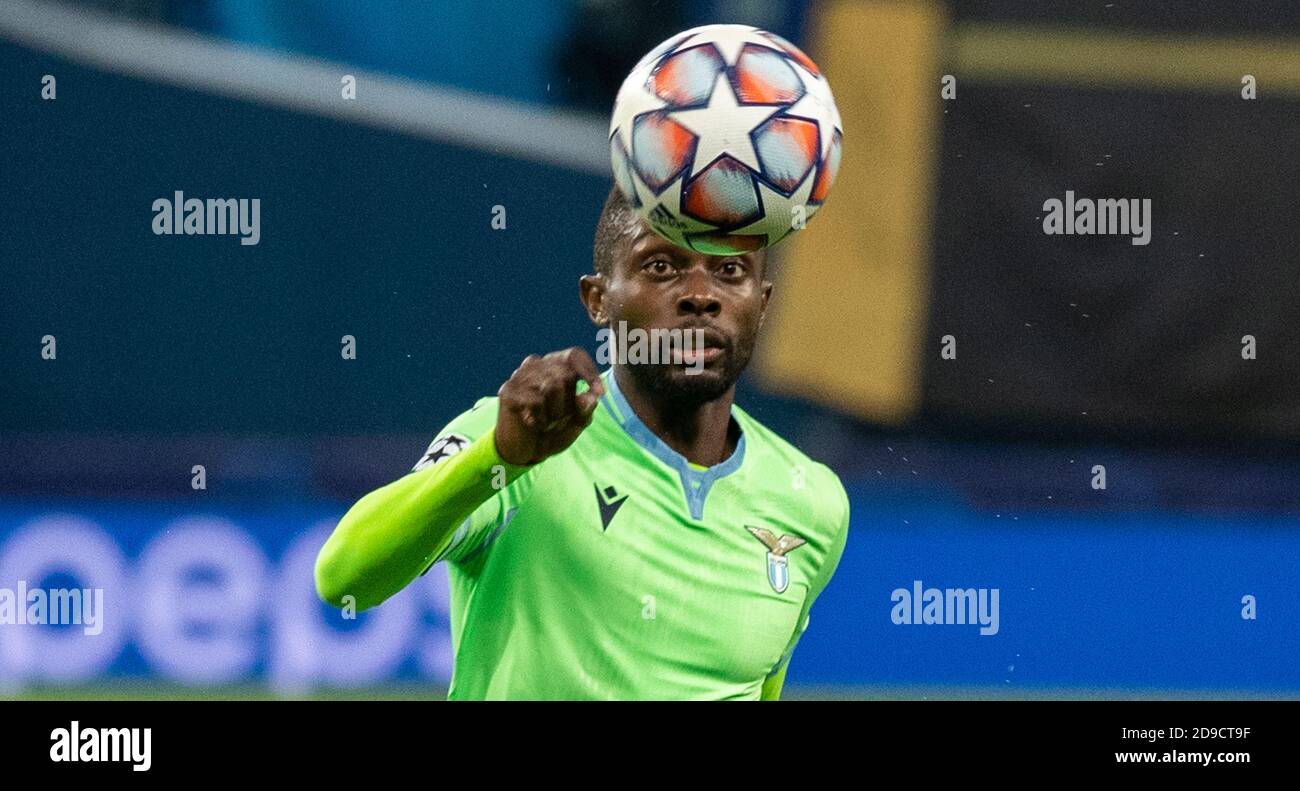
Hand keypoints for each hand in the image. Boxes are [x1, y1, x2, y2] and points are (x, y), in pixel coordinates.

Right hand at [494, 348, 605, 465]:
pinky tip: (532, 423)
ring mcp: (519, 375)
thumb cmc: (553, 431)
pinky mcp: (508, 391)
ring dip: (554, 413)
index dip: (589, 372)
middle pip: (565, 375)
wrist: (524, 451)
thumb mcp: (577, 423)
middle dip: (568, 403)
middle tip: (558, 419)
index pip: (574, 355)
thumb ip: (586, 410)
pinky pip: (535, 401)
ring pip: (550, 386)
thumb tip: (590, 397)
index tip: (601, 393)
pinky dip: (540, 418)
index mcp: (555, 365)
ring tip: (546, 421)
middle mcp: (536, 365)